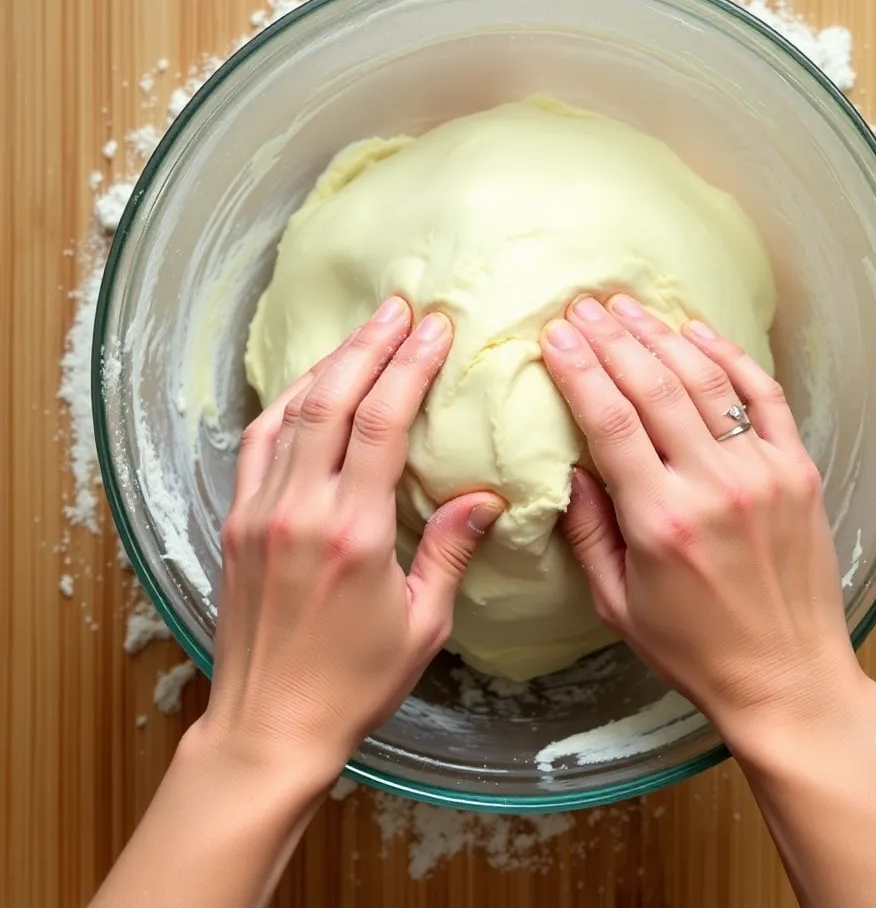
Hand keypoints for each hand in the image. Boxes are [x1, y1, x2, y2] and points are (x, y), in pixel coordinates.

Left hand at [201, 297, 503, 788]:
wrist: (269, 726)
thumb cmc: (353, 683)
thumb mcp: (423, 622)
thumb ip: (451, 550)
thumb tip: (483, 497)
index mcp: (355, 532)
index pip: (383, 422)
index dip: (410, 366)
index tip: (435, 329)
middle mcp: (301, 510)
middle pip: (333, 400)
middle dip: (370, 345)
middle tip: (399, 307)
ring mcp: (259, 512)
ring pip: (290, 412)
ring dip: (329, 364)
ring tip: (363, 332)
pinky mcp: (235, 522)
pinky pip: (258, 444)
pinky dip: (286, 405)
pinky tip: (310, 388)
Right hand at [540, 295, 860, 745]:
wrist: (788, 677)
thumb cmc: (695, 649)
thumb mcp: (616, 603)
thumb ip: (587, 531)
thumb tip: (568, 467)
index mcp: (661, 520)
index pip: (610, 421)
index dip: (579, 371)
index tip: (555, 336)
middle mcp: (714, 486)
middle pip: (653, 387)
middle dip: (611, 339)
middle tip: (582, 306)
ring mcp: (763, 472)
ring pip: (705, 380)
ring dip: (660, 336)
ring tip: (626, 307)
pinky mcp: (798, 470)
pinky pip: (763, 396)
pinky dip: (730, 356)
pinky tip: (696, 330)